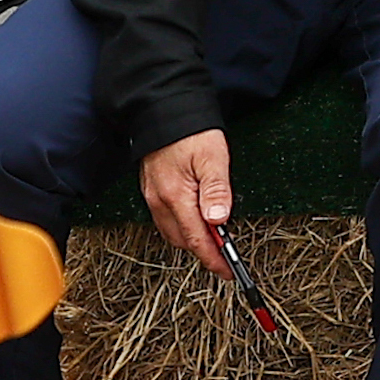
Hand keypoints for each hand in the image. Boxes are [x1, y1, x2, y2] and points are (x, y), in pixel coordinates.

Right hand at [137, 132, 229, 270]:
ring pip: (173, 232)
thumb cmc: (189, 131)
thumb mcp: (212, 157)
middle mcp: (159, 201)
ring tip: (214, 240)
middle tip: (226, 255)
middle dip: (204, 251)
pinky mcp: (151, 190)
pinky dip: (182, 226)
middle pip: (183, 240)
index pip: (196, 239)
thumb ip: (216, 190)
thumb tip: (219, 221)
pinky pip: (166, 219)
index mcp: (175, 196)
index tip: (228, 270)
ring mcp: (152, 196)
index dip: (214, 258)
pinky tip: (195, 220)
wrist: (162, 109)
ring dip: (192, 239)